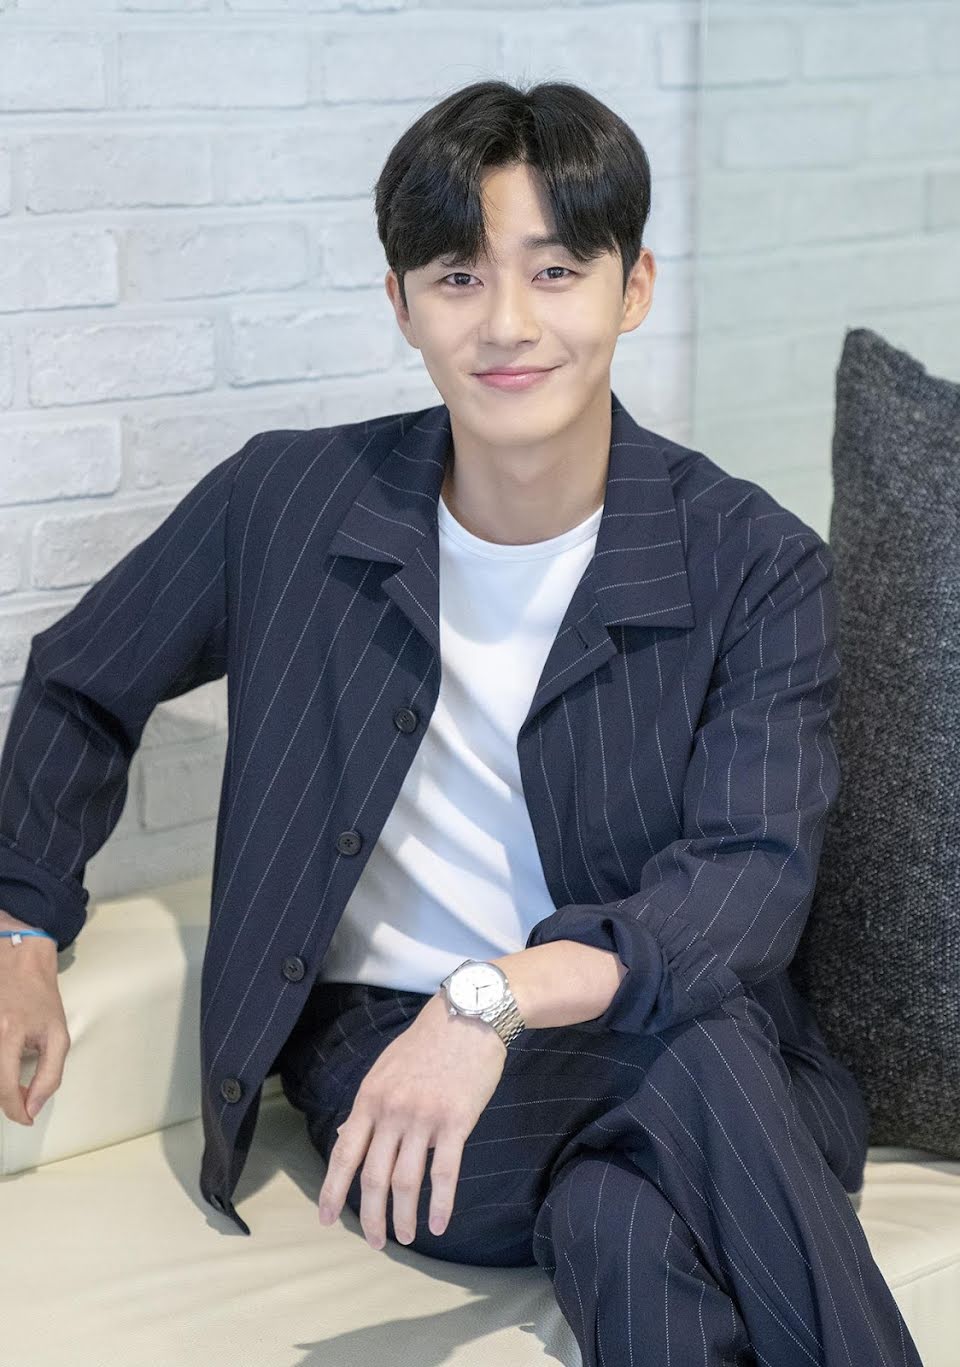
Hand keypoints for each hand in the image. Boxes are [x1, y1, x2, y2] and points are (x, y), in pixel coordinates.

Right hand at [0, 926, 67, 1125]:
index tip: (24, 1118)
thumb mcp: (58, 1035)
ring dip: (2, 1083)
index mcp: (10, 1034)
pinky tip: (7, 1065)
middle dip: (7, 1099)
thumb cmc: (40, 1000)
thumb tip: (33, 1106)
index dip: (14, 1110)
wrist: (20, 965)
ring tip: (14, 1081)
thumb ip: (50, 1074)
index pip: (6, 1087)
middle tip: (22, 1098)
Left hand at [316, 991, 507, 1249]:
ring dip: (403, 1217)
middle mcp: (391, 1111)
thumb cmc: (427, 1043)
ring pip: (406, 1181)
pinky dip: (441, 1204)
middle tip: (374, 1241)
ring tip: (404, 1238)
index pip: (344, 1153)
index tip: (327, 1219)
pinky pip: (445, 1173)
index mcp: (370, 1098)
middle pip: (373, 1176)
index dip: (333, 1190)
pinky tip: (438, 1225)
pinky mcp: (456, 1122)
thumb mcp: (384, 1069)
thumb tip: (343, 1137)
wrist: (469, 1016)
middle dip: (370, 1215)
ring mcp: (423, 1117)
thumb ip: (367, 1106)